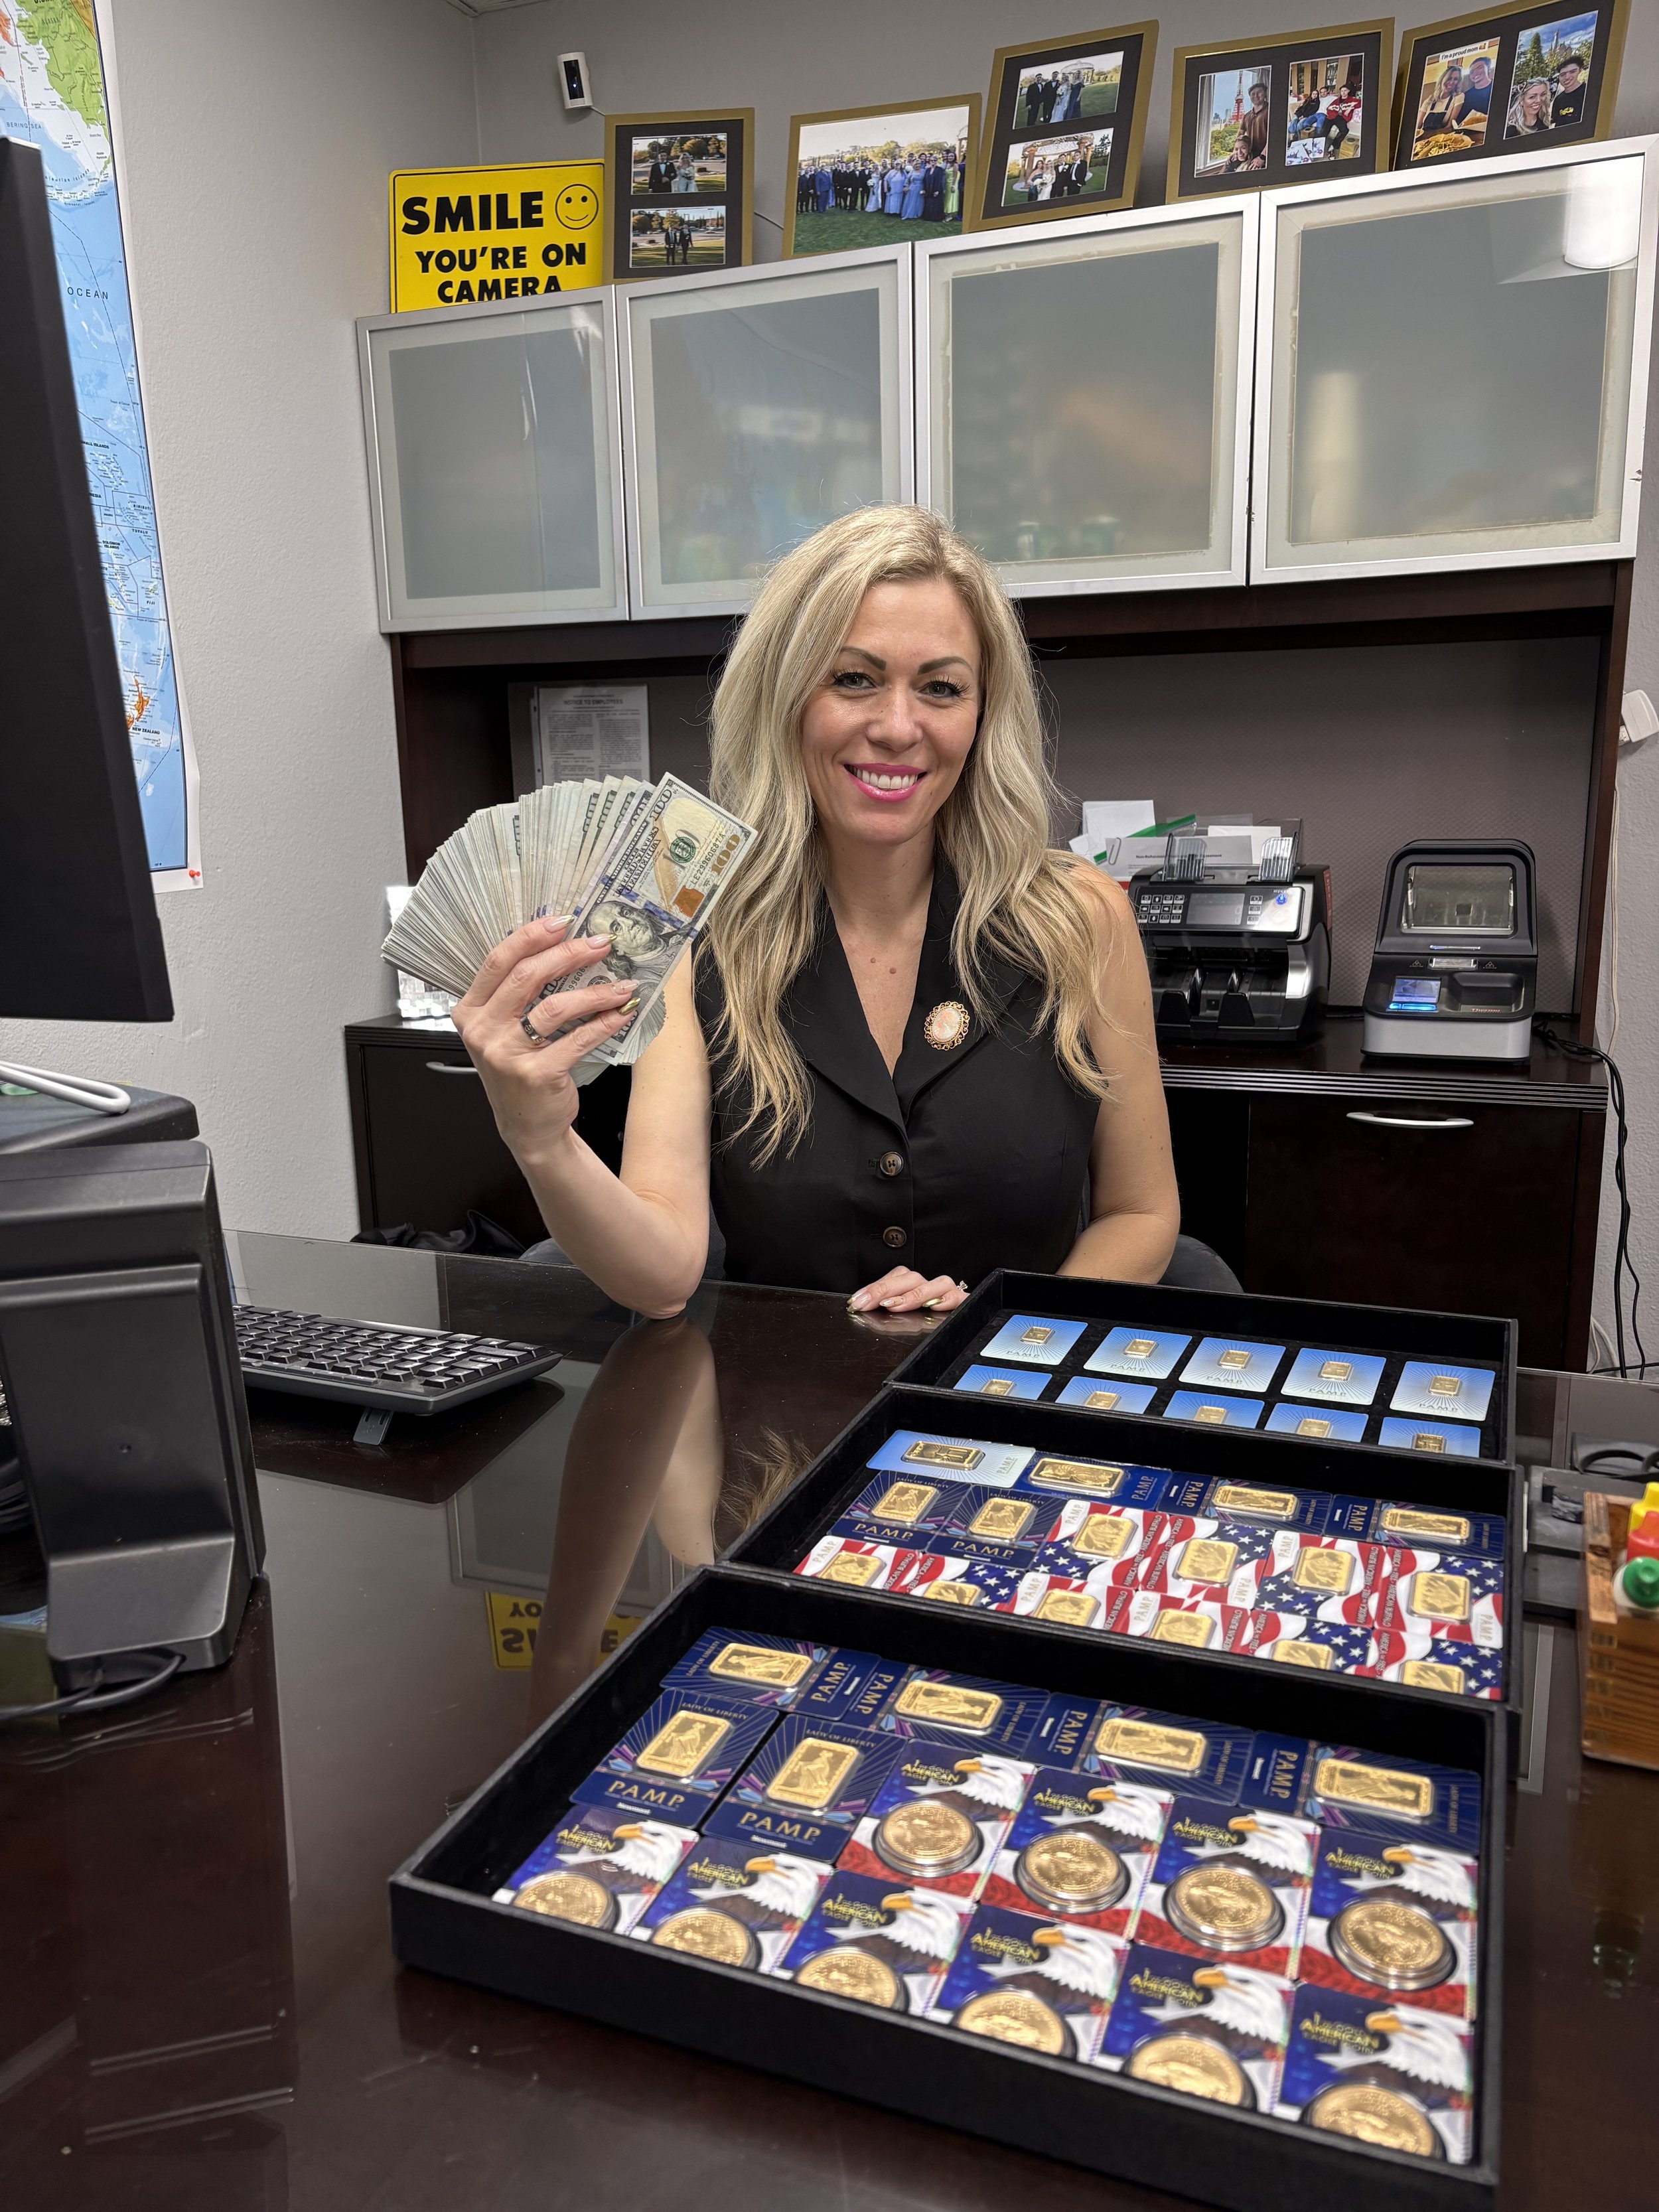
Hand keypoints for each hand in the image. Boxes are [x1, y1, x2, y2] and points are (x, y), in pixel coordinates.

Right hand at [451, 917, 635, 1162]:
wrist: (527, 1127)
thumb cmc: (519, 1070)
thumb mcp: (503, 1030)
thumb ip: (516, 994)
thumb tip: (560, 945)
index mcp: (470, 1011)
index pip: (498, 961)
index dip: (532, 936)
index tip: (563, 921)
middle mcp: (483, 1031)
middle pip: (527, 976)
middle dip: (569, 954)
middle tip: (600, 945)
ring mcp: (506, 1054)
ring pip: (555, 1006)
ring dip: (595, 991)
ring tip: (622, 985)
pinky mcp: (535, 1074)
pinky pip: (577, 1039)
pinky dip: (603, 1023)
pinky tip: (621, 1014)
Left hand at [846, 1268, 968, 1315]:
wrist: (967, 1323)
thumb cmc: (928, 1320)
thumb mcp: (904, 1315)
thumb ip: (888, 1309)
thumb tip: (861, 1308)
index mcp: (916, 1287)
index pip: (895, 1277)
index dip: (875, 1287)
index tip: (856, 1301)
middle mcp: (931, 1287)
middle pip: (911, 1278)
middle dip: (885, 1290)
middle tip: (866, 1303)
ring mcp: (949, 1294)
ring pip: (935, 1284)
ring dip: (913, 1294)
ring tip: (895, 1306)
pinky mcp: (963, 1303)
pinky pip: (958, 1297)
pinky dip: (946, 1300)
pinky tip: (932, 1307)